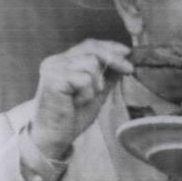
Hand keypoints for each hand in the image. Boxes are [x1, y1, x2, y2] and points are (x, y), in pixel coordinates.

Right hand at [30, 39, 132, 158]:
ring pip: (91, 64)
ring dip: (95, 85)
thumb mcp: (96, 92)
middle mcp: (56, 61)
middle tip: (129, 70)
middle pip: (92, 49)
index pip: (90, 45)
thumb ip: (107, 77)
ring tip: (83, 99)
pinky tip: (75, 102)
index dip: (110, 46)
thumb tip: (125, 62)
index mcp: (65, 61)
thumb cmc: (73, 115)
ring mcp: (53, 68)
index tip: (128, 52)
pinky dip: (86, 94)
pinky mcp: (52, 79)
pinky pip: (83, 79)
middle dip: (114, 59)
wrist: (55, 135)